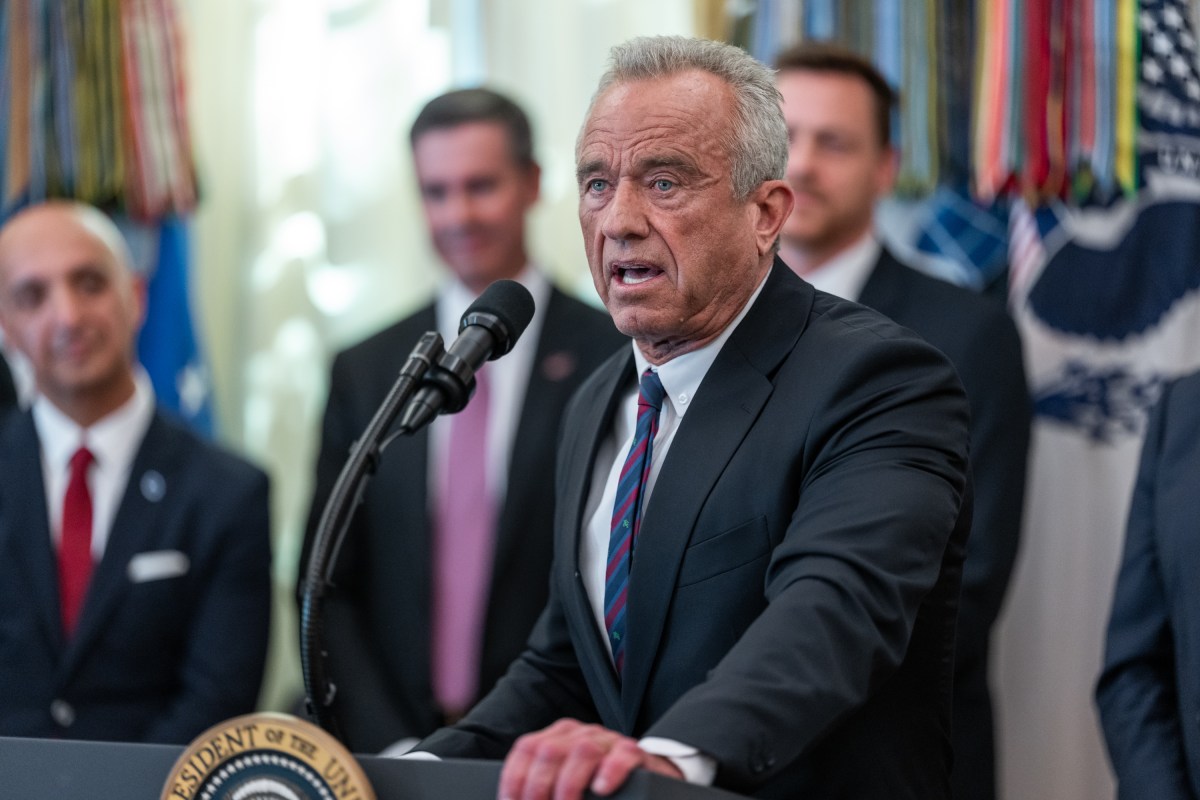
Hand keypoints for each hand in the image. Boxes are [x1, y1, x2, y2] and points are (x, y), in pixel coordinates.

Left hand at [498, 718, 683, 799]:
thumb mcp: (567, 782)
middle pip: (550, 750)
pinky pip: (622, 755)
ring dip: (569, 784)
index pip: (526, 748)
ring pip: (583, 751)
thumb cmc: (596, 785)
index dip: (514, 778)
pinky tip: (602, 790)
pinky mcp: (634, 752)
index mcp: (558, 737)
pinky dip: (610, 772)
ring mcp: (608, 740)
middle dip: (538, 786)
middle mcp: (581, 734)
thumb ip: (545, 787)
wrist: (648, 777)